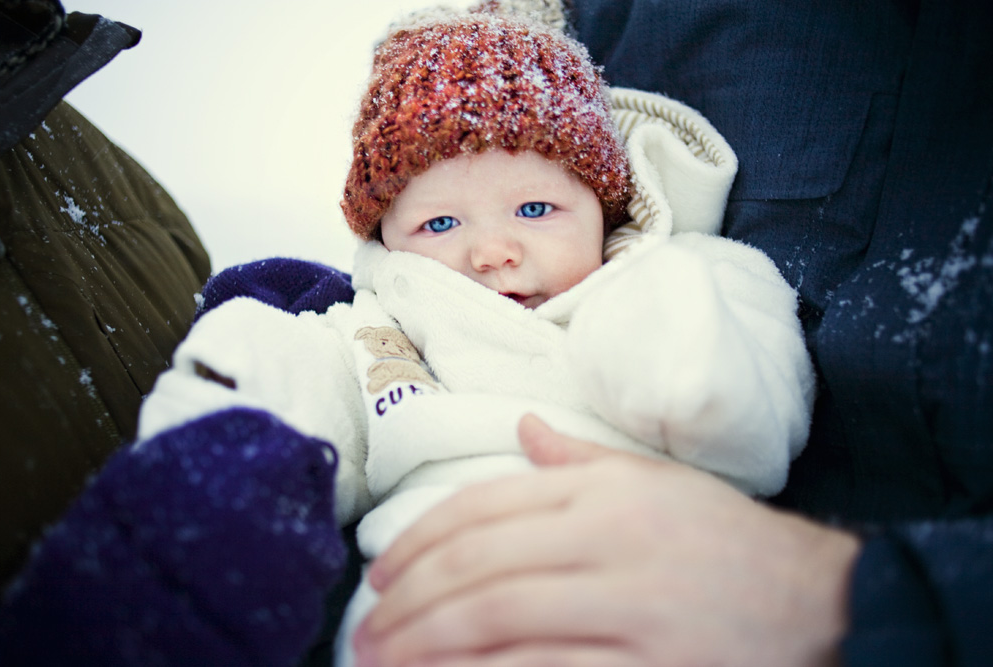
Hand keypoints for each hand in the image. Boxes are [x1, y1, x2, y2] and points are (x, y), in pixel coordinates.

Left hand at [355, 415, 859, 666]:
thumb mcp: (657, 482)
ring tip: (383, 660)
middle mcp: (611, 539)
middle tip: (365, 629)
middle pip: (480, 565)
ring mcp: (631, 605)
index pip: (487, 506)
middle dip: (410, 600)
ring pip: (500, 620)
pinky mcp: (649, 666)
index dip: (421, 541)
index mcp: (606, 491)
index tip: (381, 573)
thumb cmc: (726, 539)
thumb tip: (522, 428)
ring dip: (429, 643)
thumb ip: (581, 460)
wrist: (818, 601)